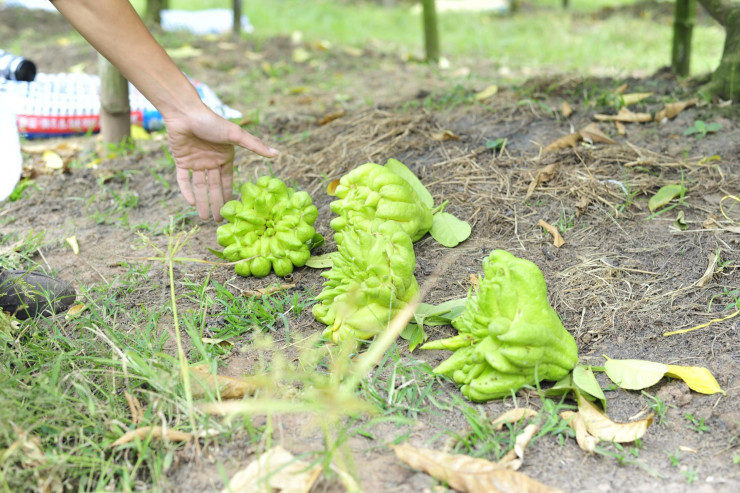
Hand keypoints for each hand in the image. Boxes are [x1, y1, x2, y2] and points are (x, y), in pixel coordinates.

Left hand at [165, 105, 277, 220]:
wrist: (185, 113)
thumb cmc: (212, 122)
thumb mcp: (235, 135)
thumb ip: (255, 146)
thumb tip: (276, 154)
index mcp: (225, 157)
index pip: (227, 181)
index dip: (228, 195)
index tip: (231, 211)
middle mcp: (211, 161)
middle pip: (213, 187)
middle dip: (215, 203)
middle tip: (217, 221)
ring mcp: (196, 162)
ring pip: (199, 186)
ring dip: (201, 201)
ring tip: (203, 218)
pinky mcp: (181, 161)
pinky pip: (183, 179)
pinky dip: (186, 190)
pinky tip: (190, 203)